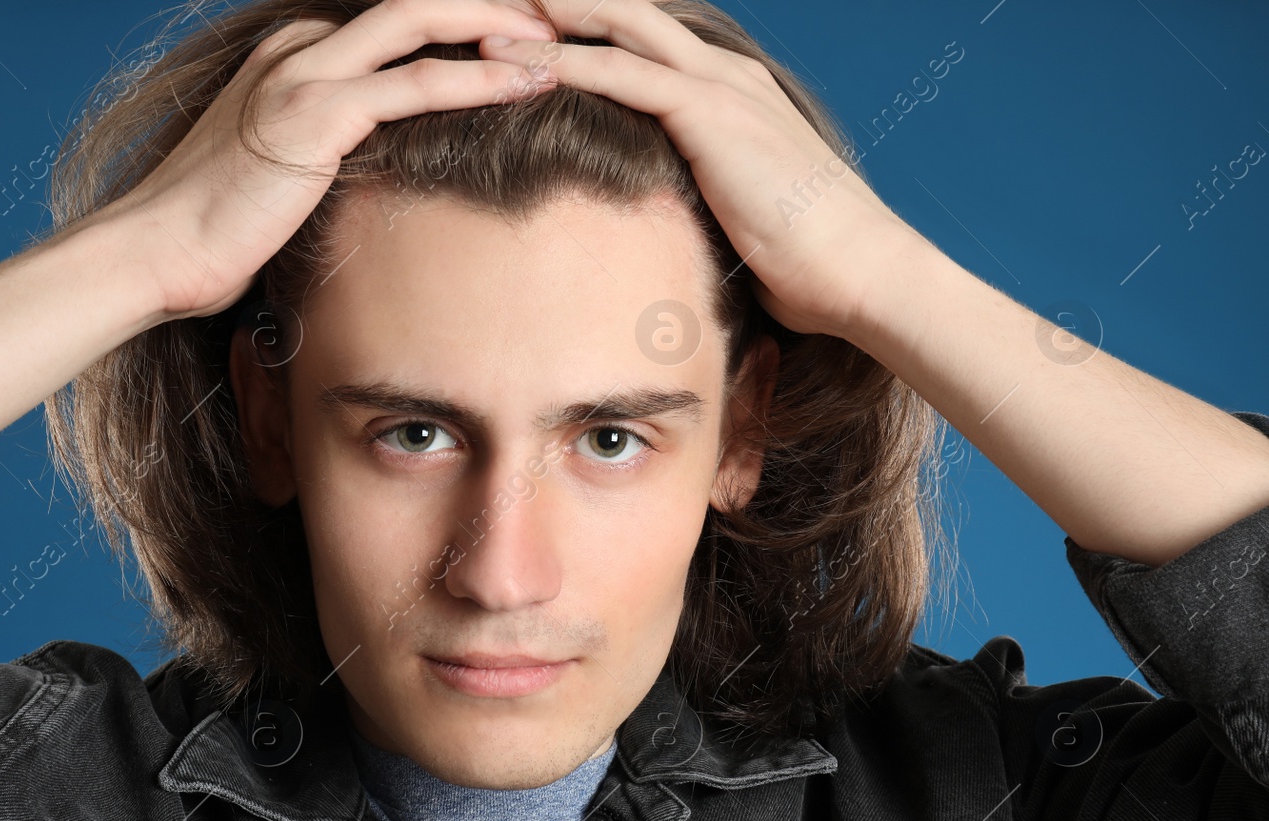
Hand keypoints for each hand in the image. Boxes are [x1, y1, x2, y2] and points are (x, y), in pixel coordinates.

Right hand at [83, 0, 561, 321]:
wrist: (155, 252)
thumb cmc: (213, 230)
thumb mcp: (278, 175)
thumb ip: (327, 152)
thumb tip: (373, 177)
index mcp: (294, 56)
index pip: (397, 21)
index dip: (464, 20)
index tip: (523, 36)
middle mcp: (301, 48)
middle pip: (416, 1)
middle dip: (493, 3)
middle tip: (560, 18)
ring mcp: (306, 73)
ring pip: (422, 22)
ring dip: (499, 27)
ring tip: (562, 44)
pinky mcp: (316, 115)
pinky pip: (416, 83)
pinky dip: (479, 76)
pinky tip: (528, 82)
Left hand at [479, 0, 923, 340]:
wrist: (859, 271)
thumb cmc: (807, 263)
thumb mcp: (740, 219)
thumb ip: (699, 203)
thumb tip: (663, 238)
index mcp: (731, 94)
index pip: (646, 46)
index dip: (588, 32)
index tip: (530, 31)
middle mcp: (724, 74)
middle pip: (625, 18)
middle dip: (562, 6)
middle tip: (496, 2)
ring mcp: (717, 86)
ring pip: (614, 29)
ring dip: (545, 22)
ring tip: (483, 17)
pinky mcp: (707, 112)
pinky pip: (618, 73)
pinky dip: (560, 61)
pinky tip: (510, 61)